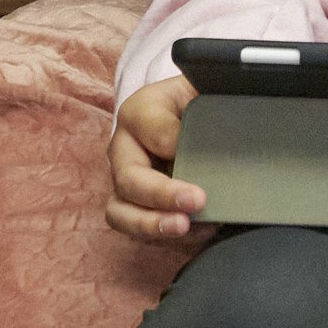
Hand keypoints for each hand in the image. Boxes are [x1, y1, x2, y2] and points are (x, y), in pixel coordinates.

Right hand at [104, 72, 203, 244]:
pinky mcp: (137, 209)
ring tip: (183, 226)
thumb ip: (202, 103)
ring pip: (121, 212)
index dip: (171, 140)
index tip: (200, 152)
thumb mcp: (202, 90)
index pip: (147, 126)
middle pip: (128, 178)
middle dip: (161, 194)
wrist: (197, 119)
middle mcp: (124, 150)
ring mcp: (126, 184)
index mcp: (138, 113)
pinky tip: (195, 232)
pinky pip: (138, 231)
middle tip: (197, 200)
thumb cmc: (199, 101)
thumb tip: (205, 138)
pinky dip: (164, 236)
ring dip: (150, 224)